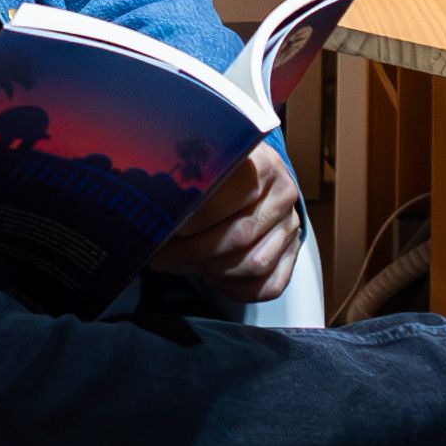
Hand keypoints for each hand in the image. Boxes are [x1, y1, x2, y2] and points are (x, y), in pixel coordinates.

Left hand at [153, 142, 300, 304]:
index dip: (199, 214)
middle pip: (241, 234)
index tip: (169, 227)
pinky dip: (234, 288)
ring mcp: (291, 226)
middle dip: (194, 251)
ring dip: (210, 271)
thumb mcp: (201, 157)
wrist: (253, 174)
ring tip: (179, 265)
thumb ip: (185, 174)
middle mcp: (283, 194)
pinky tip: (209, 277)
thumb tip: (153, 205)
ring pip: (253, 264)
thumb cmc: (216, 168)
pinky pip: (267, 285)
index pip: (233, 193)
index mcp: (263, 163)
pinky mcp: (293, 254)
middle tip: (161, 256)